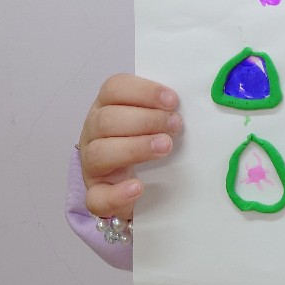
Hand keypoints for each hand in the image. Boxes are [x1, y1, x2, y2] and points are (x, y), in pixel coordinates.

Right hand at [78, 74, 181, 220]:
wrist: (140, 182)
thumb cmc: (148, 140)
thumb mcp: (153, 120)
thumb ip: (164, 108)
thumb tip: (193, 102)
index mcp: (107, 106)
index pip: (114, 88)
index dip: (143, 91)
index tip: (173, 101)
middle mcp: (94, 132)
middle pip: (107, 119)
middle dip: (146, 120)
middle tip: (175, 126)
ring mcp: (91, 164)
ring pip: (99, 153)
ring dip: (135, 148)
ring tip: (165, 148)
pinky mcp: (96, 193)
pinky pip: (97, 196)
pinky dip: (118, 192)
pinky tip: (138, 187)